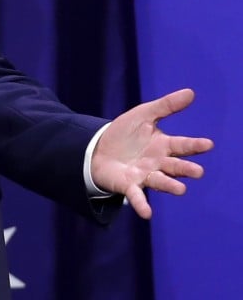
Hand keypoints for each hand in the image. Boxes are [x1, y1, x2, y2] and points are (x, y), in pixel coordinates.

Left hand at [91, 88, 213, 218]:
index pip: (182, 145)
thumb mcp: (143, 114)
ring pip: (160, 182)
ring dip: (170, 185)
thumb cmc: (125, 133)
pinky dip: (141, 204)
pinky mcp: (129, 185)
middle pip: (174, 166)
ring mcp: (144, 175)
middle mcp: (158, 163)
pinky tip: (147, 213)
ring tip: (180, 189)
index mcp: (163, 145)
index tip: (208, 144)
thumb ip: (166, 106)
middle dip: (185, 169)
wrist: (98, 148)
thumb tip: (191, 92)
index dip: (194, 145)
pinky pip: (137, 196)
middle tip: (197, 172)